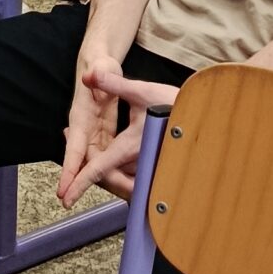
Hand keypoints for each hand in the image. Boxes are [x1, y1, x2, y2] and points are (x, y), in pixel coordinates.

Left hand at [58, 58, 175, 204]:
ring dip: (105, 175)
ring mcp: (150, 170)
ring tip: (87, 162)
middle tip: (73, 162)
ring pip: (120, 182)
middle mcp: (140, 163)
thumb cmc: (176, 104)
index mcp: (131, 147)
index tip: (65, 197)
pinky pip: (134, 181)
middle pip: (106, 179)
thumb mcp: (142, 91)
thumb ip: (113, 84)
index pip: (99, 168)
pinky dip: (120, 174)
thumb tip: (89, 76)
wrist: (207, 118)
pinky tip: (114, 160)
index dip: (79, 182)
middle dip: (89, 174)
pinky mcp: (157, 172)